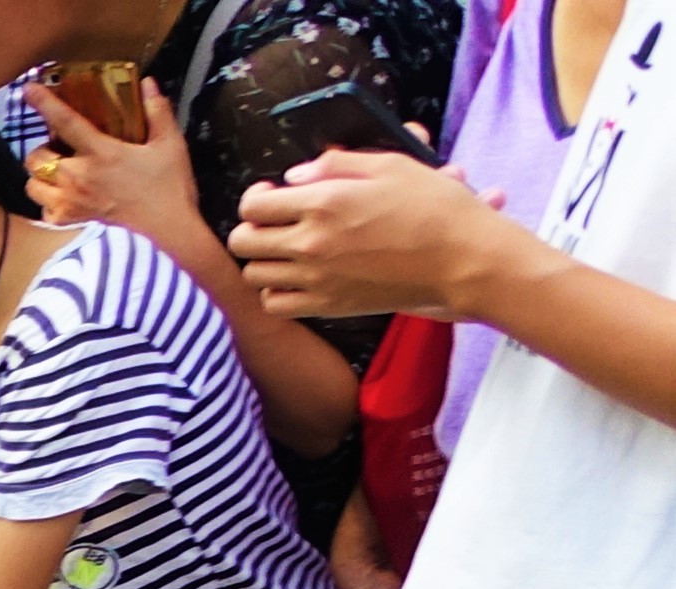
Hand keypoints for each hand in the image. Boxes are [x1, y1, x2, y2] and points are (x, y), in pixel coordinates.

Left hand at [29, 77, 209, 248]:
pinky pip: (43, 210)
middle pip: (36, 157)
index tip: (27, 88)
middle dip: (43, 149)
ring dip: (39, 175)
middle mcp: (78, 177)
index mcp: (101, 153)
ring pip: (32, 184)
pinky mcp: (70, 222)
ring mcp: (70, 202)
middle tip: (61, 148)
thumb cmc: (170, 186)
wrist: (168, 230)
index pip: (66, 122)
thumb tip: (148, 83)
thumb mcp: (170, 143)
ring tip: (57, 171)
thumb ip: (157, 111)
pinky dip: (46, 202)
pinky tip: (63, 196)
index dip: (45, 104)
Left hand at [233, 146, 532, 320]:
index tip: (271, 195)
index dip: (256, 198)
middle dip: (252, 227)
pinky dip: (276, 291)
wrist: (463, 258)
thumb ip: (337, 164)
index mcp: (323, 203)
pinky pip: (274, 304)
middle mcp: (311, 243)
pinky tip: (295, 277)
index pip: (252, 206)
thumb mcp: (391, 166)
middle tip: (273, 222)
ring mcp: (317, 278)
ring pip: (254, 274)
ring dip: (263, 258)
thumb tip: (296, 175)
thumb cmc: (434, 207)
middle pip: (243, 241)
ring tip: (284, 248)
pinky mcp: (328, 305)